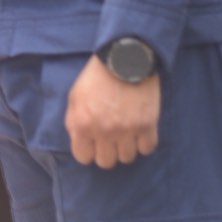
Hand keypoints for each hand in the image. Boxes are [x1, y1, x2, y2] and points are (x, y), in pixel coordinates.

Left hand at [64, 55, 159, 169]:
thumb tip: (79, 142)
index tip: (93, 144)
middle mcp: (104, 131)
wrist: (125, 58)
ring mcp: (127, 130)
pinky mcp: (147, 125)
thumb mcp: (75, 96)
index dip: (88, 151)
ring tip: (126, 133)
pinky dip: (144, 142)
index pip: (83, 157)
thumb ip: (74, 121)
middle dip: (107, 151)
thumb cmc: (97, 76)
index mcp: (83, 124)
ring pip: (127, 158)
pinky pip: (147, 149)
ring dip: (126, 147)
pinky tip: (140, 131)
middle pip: (106, 162)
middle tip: (110, 139)